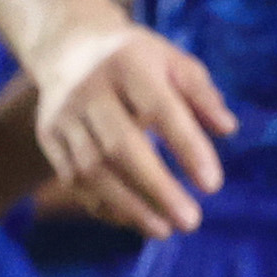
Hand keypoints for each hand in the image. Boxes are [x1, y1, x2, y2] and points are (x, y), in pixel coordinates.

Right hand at [26, 19, 235, 235]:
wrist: (68, 46)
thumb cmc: (135, 59)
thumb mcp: (172, 60)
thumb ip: (201, 92)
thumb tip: (227, 127)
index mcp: (127, 63)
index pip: (159, 108)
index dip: (186, 147)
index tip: (212, 184)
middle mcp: (89, 89)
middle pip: (120, 146)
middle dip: (156, 188)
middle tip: (191, 220)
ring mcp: (64, 115)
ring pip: (92, 170)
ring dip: (130, 206)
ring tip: (164, 229)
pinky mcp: (49, 137)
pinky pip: (74, 179)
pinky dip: (105, 205)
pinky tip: (134, 219)